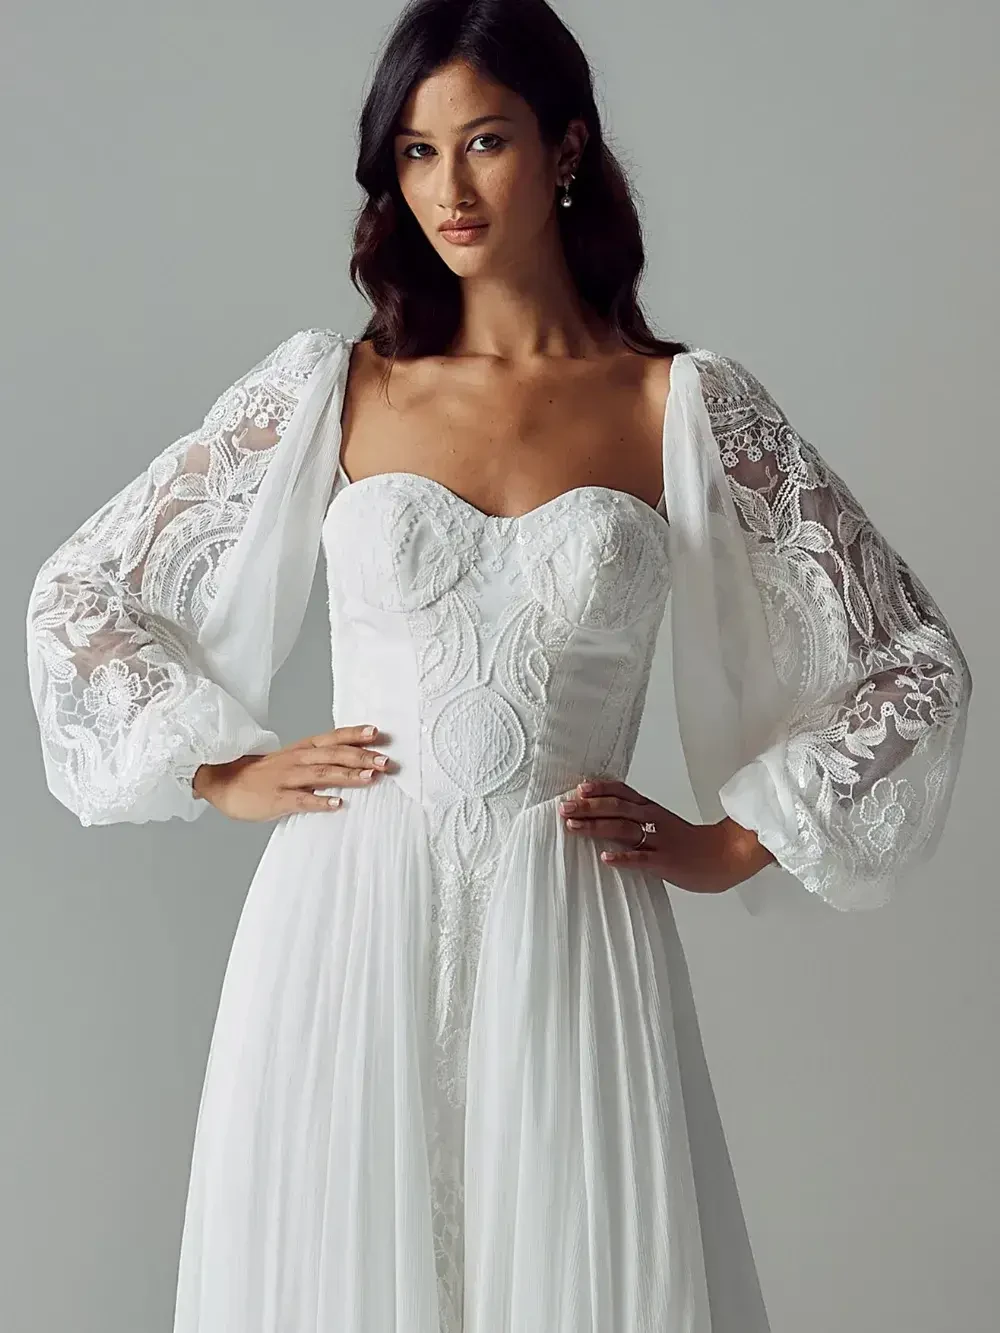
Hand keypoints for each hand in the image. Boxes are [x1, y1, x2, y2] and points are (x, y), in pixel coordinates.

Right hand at [191, 723, 394, 821]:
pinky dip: (319, 801)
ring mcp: (286, 778)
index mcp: (301, 750)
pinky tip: (336, 804)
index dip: (354, 735)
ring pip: (321, 774)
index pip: (332, 738)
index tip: (377, 732)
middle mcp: (296, 760)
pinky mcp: (276, 798)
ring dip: (347, 776)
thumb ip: (319, 761)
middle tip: (385, 761)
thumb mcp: (291, 760)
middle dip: (361, 757)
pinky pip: (300, 800)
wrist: (223, 782)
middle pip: (333, 755)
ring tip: (369, 778)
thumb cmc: (262, 775)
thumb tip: (355, 763)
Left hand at [557, 778, 774, 894]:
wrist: (725, 855)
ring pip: (623, 829)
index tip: (578, 788)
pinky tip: (605, 858)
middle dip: (587, 807)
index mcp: (651, 809)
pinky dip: (622, 858)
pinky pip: (641, 859)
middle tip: (564, 808)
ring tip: (573, 827)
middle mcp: (652, 820)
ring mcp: (659, 840)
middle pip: (616, 807)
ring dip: (596, 827)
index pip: (622, 791)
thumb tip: (605, 817)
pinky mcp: (665, 862)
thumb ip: (637, 819)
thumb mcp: (662, 823)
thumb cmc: (690, 842)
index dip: (599, 788)